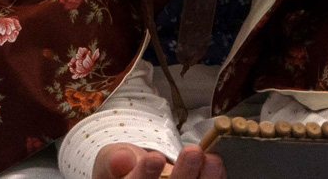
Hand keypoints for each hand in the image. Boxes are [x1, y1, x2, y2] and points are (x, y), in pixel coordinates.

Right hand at [95, 143, 224, 178]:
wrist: (140, 173)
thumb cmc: (124, 168)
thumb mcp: (110, 160)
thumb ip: (113, 161)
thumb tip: (121, 159)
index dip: (144, 175)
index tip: (154, 158)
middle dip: (183, 175)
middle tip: (192, 152)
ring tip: (212, 159)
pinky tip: (217, 166)